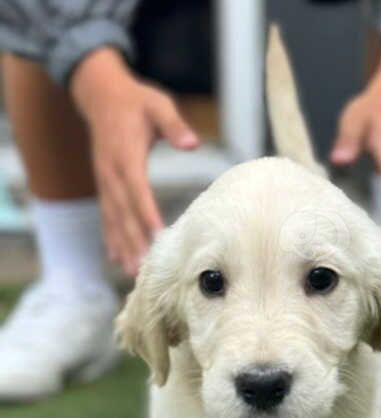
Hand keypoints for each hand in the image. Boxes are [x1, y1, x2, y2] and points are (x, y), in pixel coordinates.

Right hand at [71, 48, 198, 274]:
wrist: (100, 94)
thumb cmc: (135, 101)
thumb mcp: (158, 105)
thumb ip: (175, 125)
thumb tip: (192, 144)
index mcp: (126, 156)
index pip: (138, 191)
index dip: (147, 215)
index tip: (159, 237)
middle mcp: (111, 174)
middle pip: (123, 213)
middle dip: (134, 241)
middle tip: (146, 269)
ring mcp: (104, 182)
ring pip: (113, 220)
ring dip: (122, 246)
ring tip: (132, 272)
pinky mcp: (104, 186)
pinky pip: (106, 216)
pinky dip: (112, 238)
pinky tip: (117, 259)